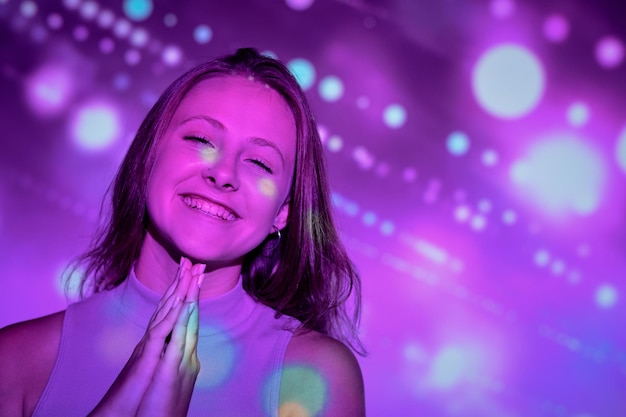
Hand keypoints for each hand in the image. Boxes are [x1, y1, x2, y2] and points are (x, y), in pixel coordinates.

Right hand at [88, 257, 204, 416]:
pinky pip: (159, 334)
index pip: (174, 312)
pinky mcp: (144, 359)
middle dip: (182, 283)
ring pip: (165, 313)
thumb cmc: (136, 398)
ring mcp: (148, 347)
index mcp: (158, 343)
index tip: (195, 274)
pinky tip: (181, 302)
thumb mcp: (157, 371)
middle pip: (169, 306)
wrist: (116, 415)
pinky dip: (171, 317)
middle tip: (194, 261)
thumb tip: (173, 345)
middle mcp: (152, 340)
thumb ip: (164, 354)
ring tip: (189, 270)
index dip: (184, 292)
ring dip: (178, 291)